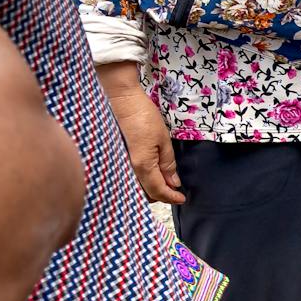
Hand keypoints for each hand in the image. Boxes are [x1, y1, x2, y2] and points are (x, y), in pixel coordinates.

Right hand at [96, 63, 183, 203]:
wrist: (121, 101)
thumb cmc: (144, 117)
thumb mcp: (163, 140)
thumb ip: (168, 163)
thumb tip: (173, 183)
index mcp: (142, 165)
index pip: (158, 190)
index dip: (171, 197)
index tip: (182, 198)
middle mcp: (128, 169)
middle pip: (146, 193)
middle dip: (161, 196)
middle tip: (175, 191)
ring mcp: (121, 165)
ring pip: (137, 187)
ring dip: (151, 190)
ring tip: (165, 183)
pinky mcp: (118, 159)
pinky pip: (130, 178)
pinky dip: (142, 182)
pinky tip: (152, 175)